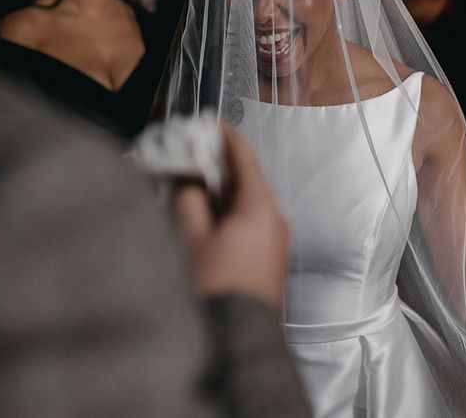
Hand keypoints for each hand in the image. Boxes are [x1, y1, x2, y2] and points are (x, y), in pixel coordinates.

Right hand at [173, 122, 288, 311]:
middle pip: (246, 177)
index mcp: (260, 207)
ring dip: (221, 188)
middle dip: (217, 163)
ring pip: (246, 199)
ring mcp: (276, 240)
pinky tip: (205, 215)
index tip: (205, 123)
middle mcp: (275, 218)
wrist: (238, 342)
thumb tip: (189, 175)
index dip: (223, 136)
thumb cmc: (213, 287)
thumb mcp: (191, 238)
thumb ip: (189, 197)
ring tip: (191, 183)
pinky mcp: (269, 258)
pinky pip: (249, 220)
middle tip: (189, 153)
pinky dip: (228, 209)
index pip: (244, 156)